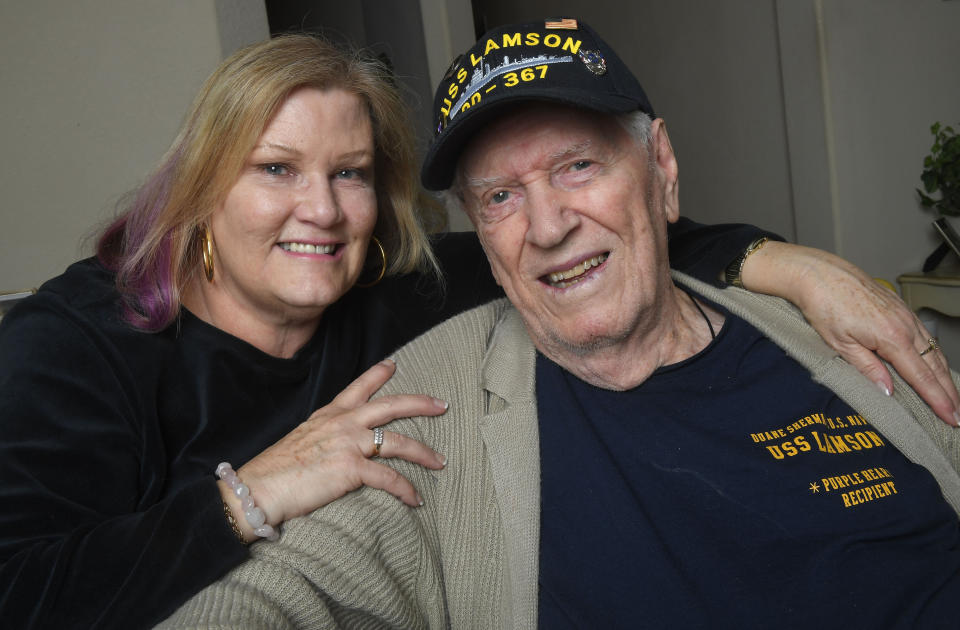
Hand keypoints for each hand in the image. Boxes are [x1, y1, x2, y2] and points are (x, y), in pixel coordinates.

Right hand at [219, 359, 448, 541]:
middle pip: (391, 406)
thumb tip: (336, 446)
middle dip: (421, 404)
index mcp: (329, 414)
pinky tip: (416, 500)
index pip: (358, 386)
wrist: (259, 488)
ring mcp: (349, 444)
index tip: (394, 364)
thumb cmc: (275, 470)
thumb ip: (325, 436)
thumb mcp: (302, 439)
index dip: (378, 374)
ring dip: (424, 453)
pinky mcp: (351, 469)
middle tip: (443, 405)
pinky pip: (389, 479)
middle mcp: (343, 423)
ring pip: (399, 443)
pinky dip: (406, 490)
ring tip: (440, 462)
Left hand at [741, 241, 959, 426]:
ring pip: (933, 350)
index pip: (921, 377)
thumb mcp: (840, 344)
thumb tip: (888, 391)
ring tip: (953, 396)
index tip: (951, 417)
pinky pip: (924, 336)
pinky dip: (934, 354)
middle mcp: (905, 325)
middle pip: (934, 366)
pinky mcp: (900, 308)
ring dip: (944, 375)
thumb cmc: (824, 305)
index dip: (938, 399)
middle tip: (958, 415)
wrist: (820, 274)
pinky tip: (935, 365)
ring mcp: (905, 315)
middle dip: (949, 392)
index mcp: (891, 337)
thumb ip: (867, 368)